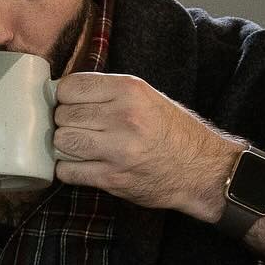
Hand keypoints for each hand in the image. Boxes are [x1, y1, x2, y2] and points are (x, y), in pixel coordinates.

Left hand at [52, 73, 238, 219]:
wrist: (202, 169)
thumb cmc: (172, 132)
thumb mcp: (146, 97)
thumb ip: (108, 93)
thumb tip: (63, 94)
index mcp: (129, 90)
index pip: (71, 87)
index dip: (64, 98)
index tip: (71, 105)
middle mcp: (122, 116)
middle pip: (63, 115)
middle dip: (65, 123)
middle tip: (80, 129)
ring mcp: (116, 149)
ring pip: (61, 141)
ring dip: (65, 146)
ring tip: (81, 147)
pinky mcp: (111, 177)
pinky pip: (67, 170)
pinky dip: (69, 169)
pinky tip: (82, 166)